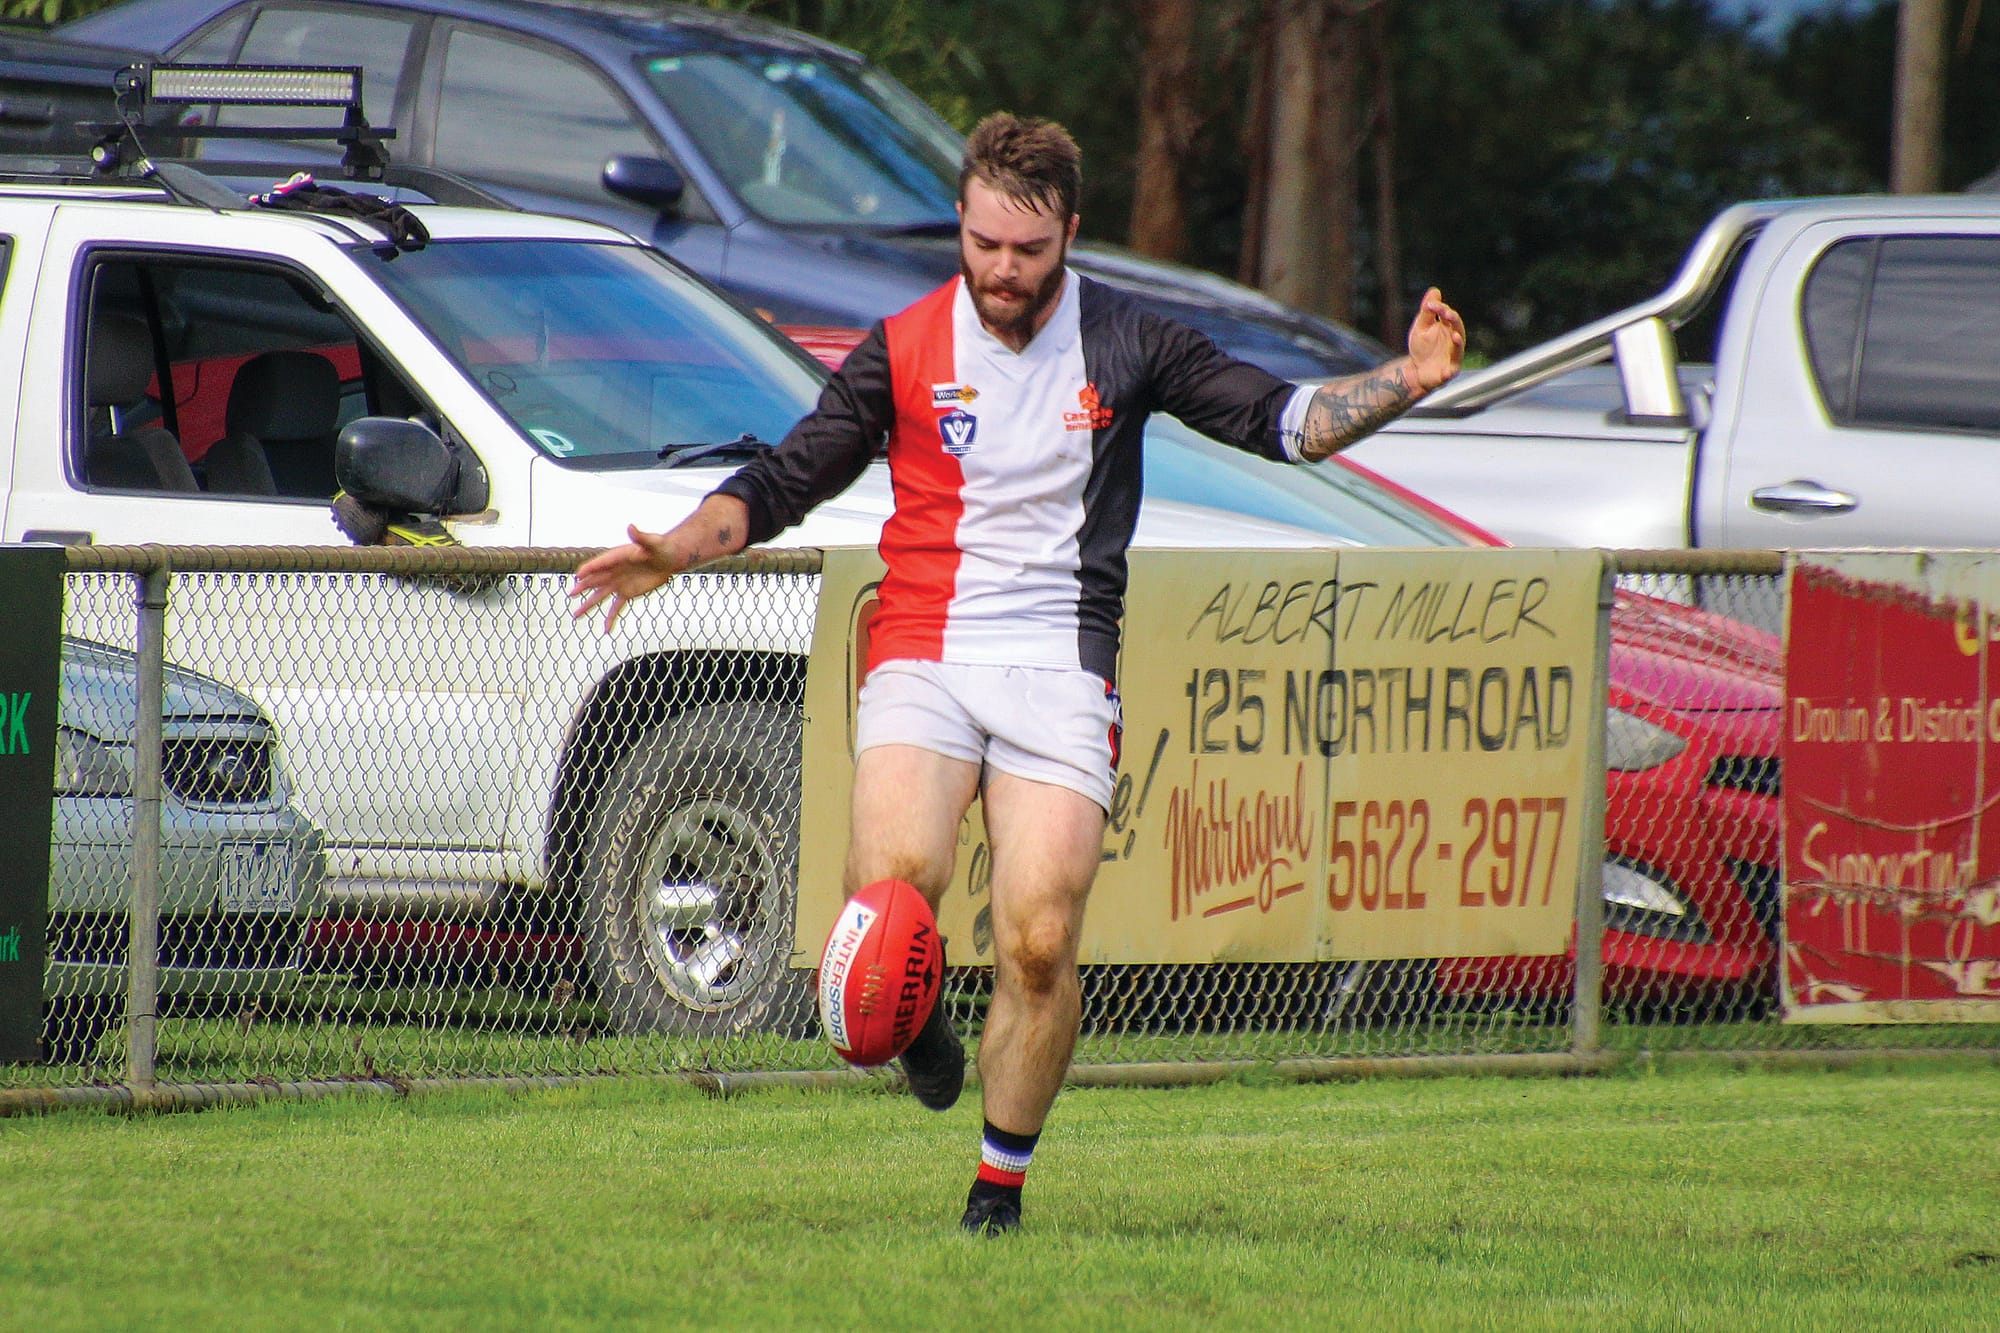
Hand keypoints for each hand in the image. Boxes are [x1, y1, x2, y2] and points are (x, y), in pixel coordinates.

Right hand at [569, 525, 684, 630]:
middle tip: (572, 593)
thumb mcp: (653, 542)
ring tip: (576, 616)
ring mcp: (619, 583)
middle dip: (584, 587)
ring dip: (588, 605)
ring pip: (600, 596)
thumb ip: (640, 537)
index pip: (600, 563)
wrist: (670, 558)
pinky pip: (616, 607)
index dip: (590, 569)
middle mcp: (614, 570)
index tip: (579, 575)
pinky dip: (610, 618)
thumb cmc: (662, 547)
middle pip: (596, 579)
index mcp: (618, 556)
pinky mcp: (627, 593)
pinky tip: (606, 630)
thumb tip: (631, 527)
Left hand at [1406, 286, 1465, 391]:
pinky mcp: (1449, 371)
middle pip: (1457, 328)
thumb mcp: (1421, 327)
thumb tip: (1435, 290)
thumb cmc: (1421, 348)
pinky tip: (1447, 370)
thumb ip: (1427, 311)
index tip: (1429, 305)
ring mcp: (1453, 356)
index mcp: (1447, 328)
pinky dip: (1450, 369)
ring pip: (1459, 348)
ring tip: (1455, 336)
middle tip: (1447, 313)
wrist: (1415, 371)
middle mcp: (1453, 340)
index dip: (1440, 309)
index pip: (1447, 315)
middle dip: (1453, 321)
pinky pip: (1452, 370)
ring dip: (1458, 342)